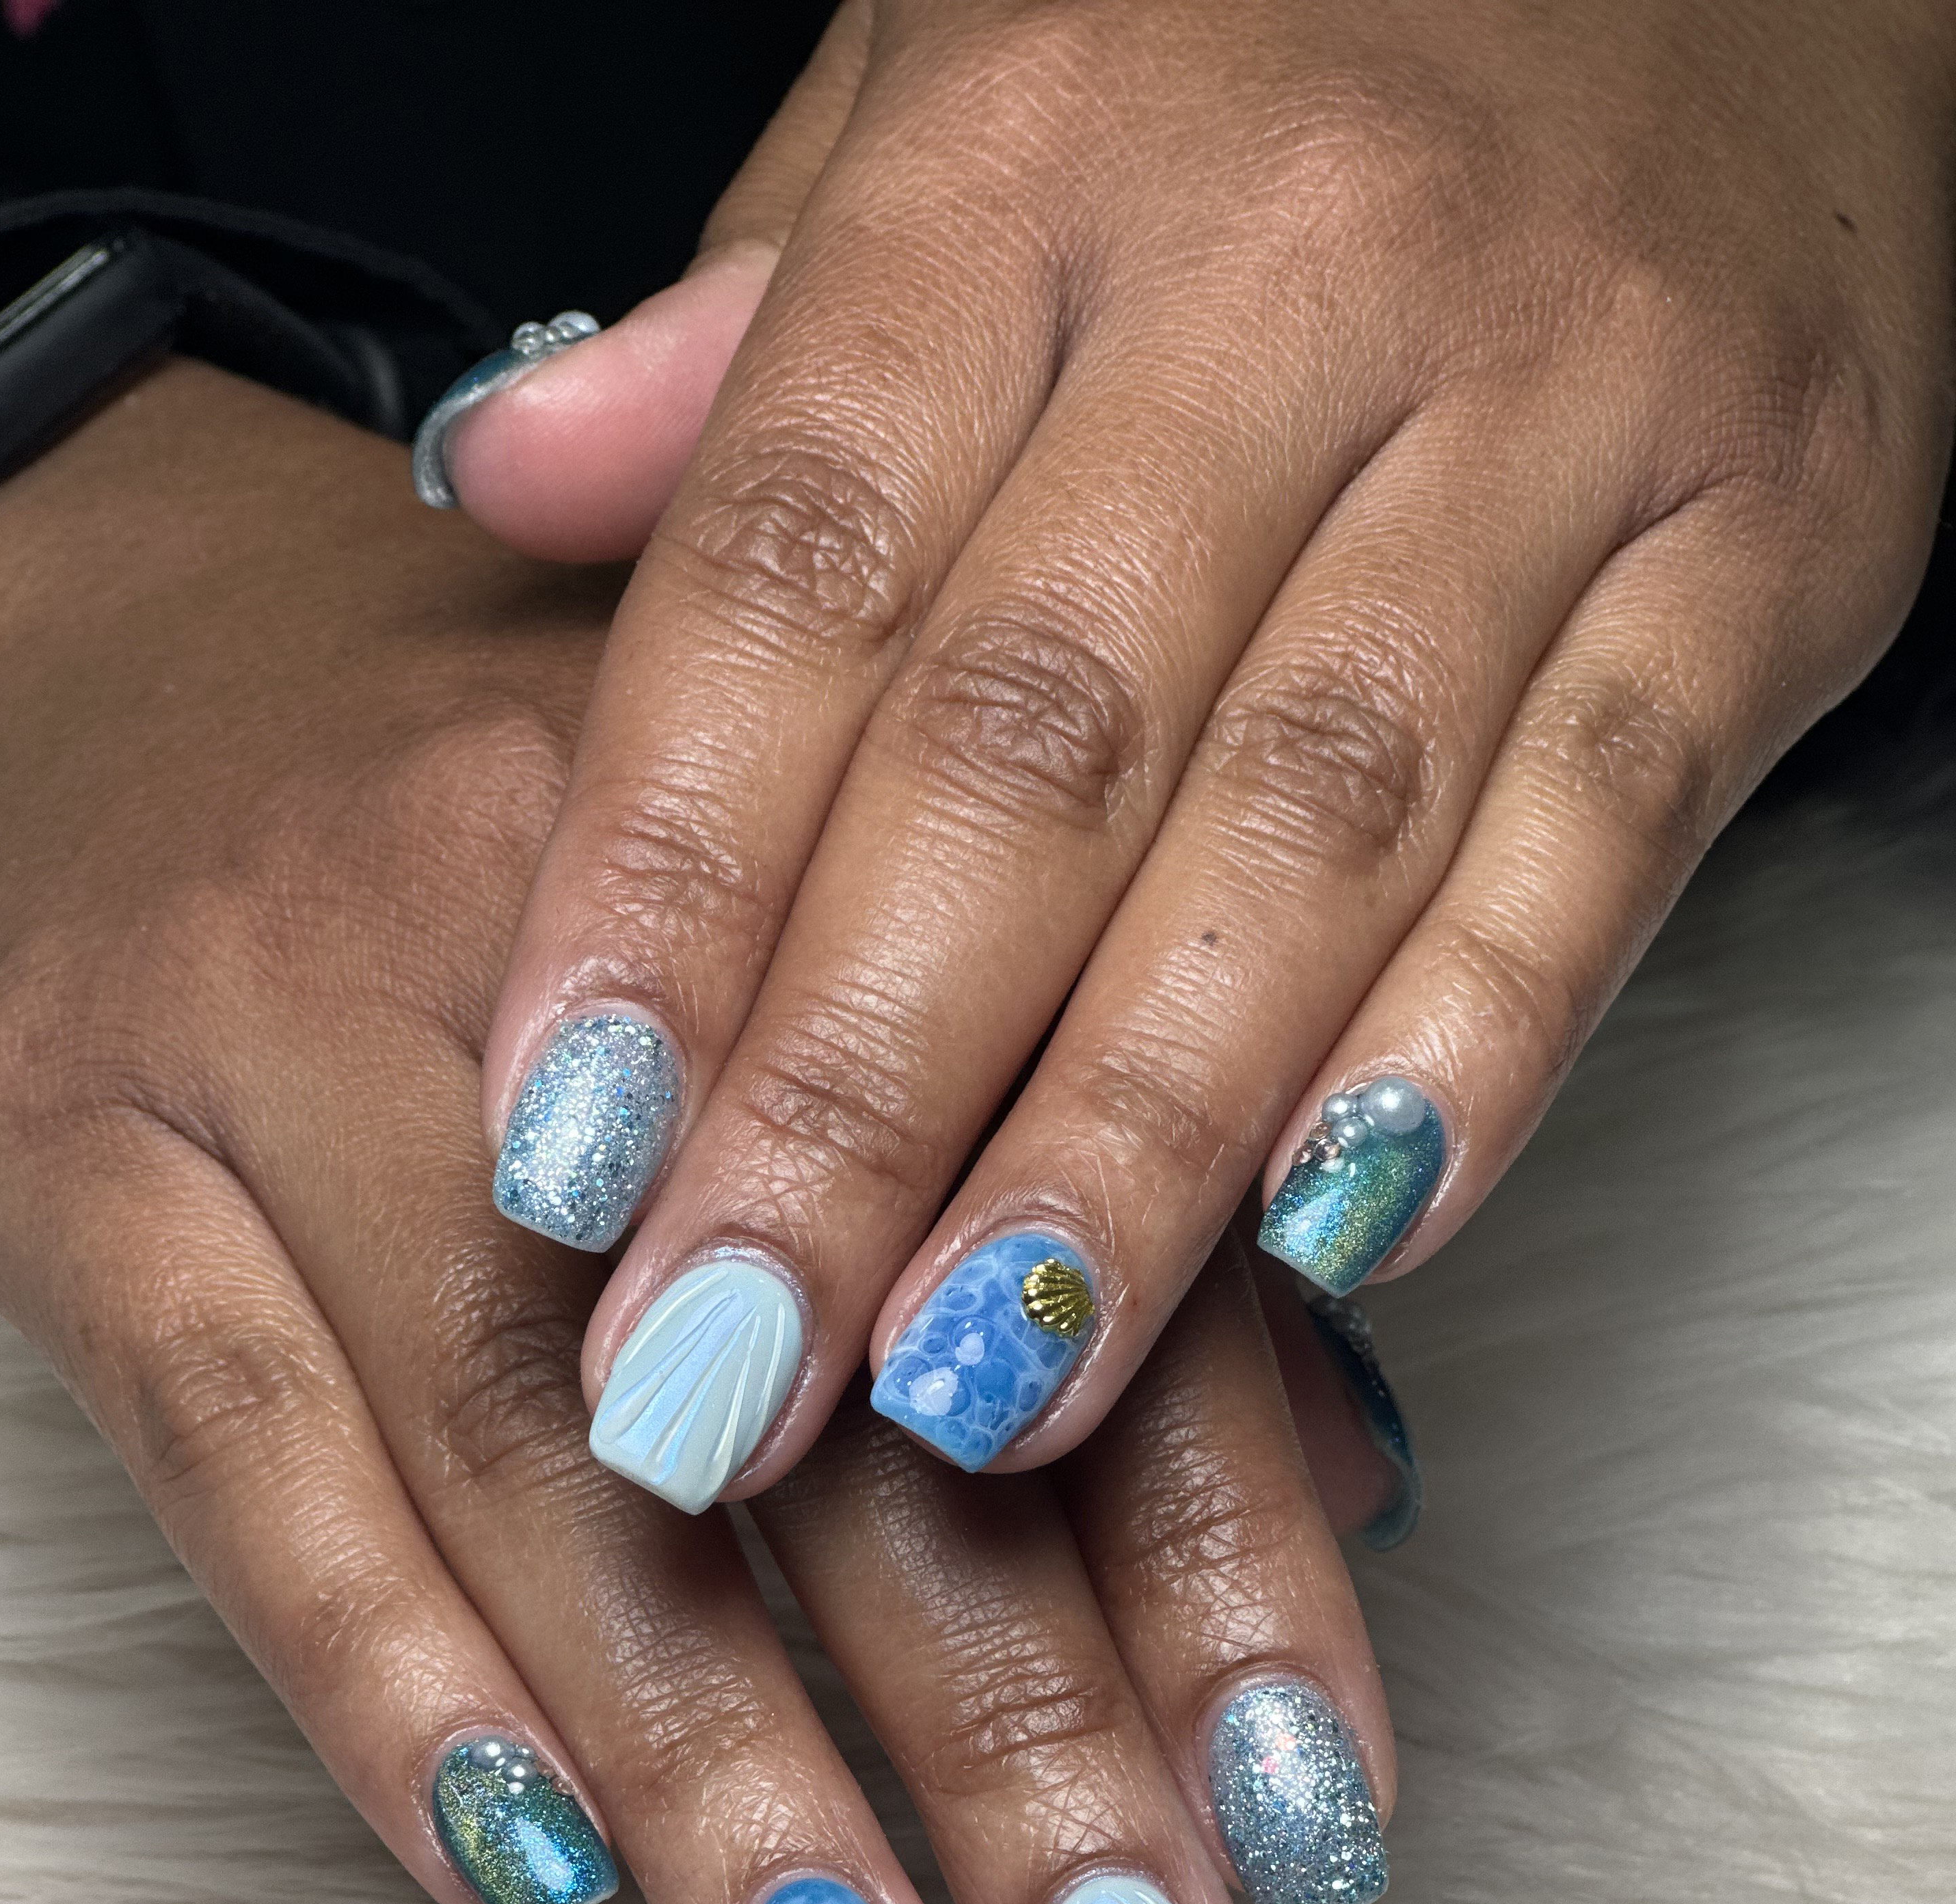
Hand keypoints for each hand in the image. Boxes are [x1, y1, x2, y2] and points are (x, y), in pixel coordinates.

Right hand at [0, 360, 1409, 1903]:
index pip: (1071, 1253)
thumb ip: (1097, 1203)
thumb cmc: (580, 864)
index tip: (1309, 1838)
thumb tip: (1357, 1487)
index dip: (1214, 1559)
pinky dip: (384, 1679)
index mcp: (850, 850)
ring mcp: (294, 1029)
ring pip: (527, 1444)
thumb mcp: (857, 946)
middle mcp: (588, 933)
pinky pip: (232, 1449)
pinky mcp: (75, 1148)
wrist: (152, 668)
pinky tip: (526, 1885)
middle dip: (1006, 1731)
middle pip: (820, 1372)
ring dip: (714, 1766)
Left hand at [442, 0, 1952, 1511]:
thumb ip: (763, 330)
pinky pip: (1605, 833)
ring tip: (975, 1388)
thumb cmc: (1289, 36)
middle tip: (721, 1371)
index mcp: (1034, 156)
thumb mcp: (977, 81)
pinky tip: (1328, 1251)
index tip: (563, 1158)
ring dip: (1127, 1146)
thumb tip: (506, 477)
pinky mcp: (1777, 534)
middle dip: (859, 1102)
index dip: (666, 885)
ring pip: (1309, 835)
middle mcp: (1295, 270)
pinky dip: (1469, 1053)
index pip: (798, 571)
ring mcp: (1564, 403)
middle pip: (1033, 754)